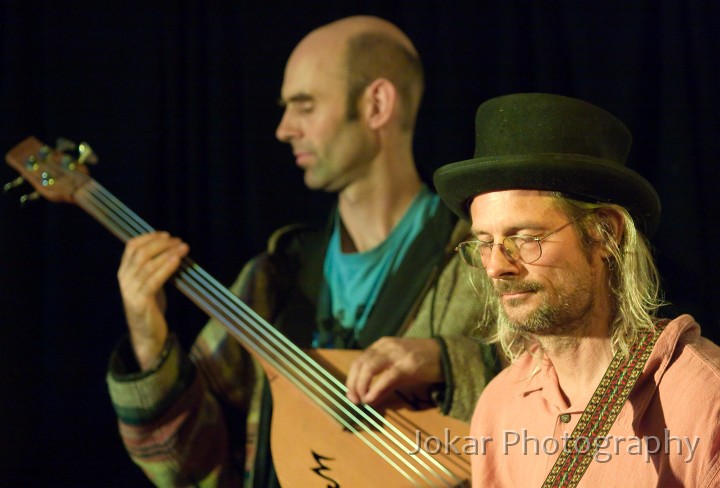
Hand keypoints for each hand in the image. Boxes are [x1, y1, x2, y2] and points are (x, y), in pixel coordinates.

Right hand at [117, 231, 188, 369]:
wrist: (146, 334)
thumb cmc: (150, 305)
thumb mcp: (149, 282)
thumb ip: (152, 267)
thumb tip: (171, 247)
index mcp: (124, 272)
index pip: (131, 247)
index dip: (149, 237)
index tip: (166, 234)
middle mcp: (124, 279)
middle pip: (141, 253)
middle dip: (161, 244)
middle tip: (179, 241)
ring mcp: (130, 291)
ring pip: (147, 265)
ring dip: (167, 253)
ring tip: (183, 247)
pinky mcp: (140, 302)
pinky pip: (153, 281)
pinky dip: (166, 268)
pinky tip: (177, 261)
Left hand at [345, 337, 441, 405]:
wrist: (447, 356)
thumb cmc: (423, 362)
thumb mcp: (399, 368)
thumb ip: (384, 382)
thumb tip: (368, 398)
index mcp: (382, 345)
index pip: (359, 360)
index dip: (351, 378)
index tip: (350, 394)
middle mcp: (386, 346)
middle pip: (360, 363)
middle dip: (353, 383)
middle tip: (353, 400)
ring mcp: (397, 355)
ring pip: (369, 368)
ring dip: (361, 386)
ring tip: (361, 400)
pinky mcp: (408, 365)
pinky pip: (386, 378)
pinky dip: (375, 389)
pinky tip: (371, 399)